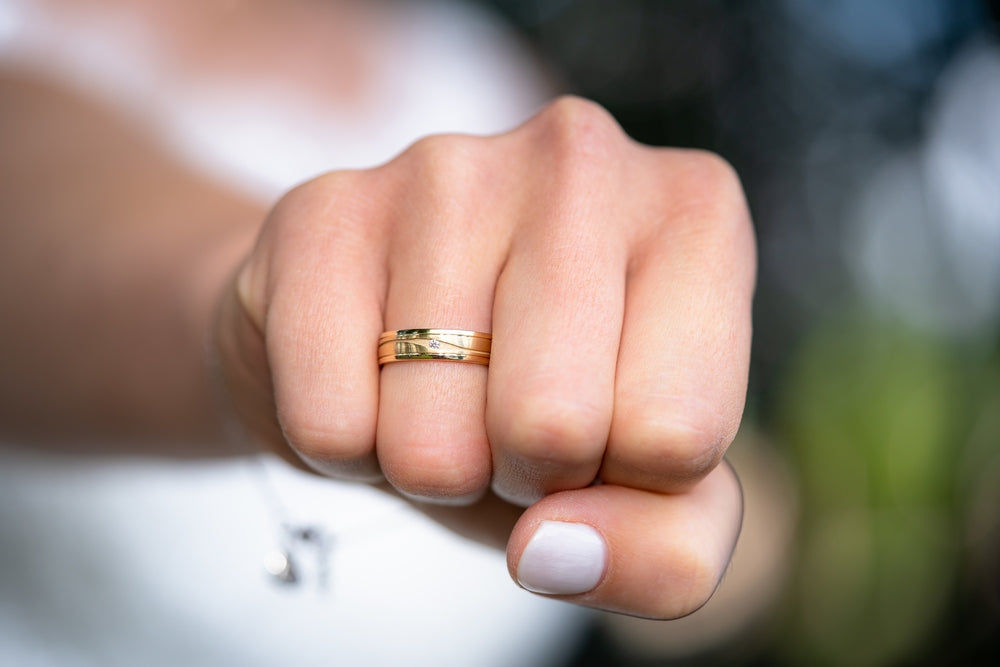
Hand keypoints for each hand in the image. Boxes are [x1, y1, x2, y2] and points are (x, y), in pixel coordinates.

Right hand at [215, 96, 754, 617]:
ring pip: (432, 442)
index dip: (625, 483)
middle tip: (510, 419)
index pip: (678, 436)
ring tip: (443, 394)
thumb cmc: (547, 405)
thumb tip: (556, 550)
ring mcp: (445, 167)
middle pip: (554, 425)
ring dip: (435, 466)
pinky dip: (345, 448)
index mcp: (699, 213)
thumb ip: (671, 550)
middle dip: (524, 473)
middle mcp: (582, 157)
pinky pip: (330, 424)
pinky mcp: (325, 207)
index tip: (603, 432)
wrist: (405, 343)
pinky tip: (366, 374)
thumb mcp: (652, 491)